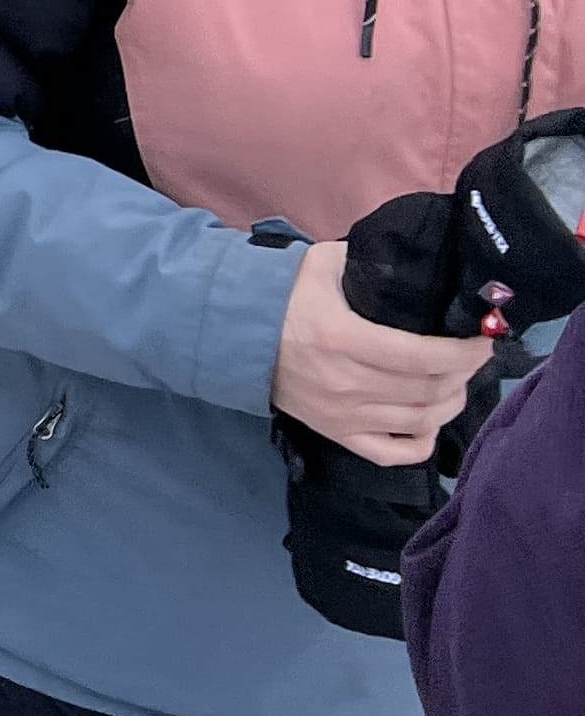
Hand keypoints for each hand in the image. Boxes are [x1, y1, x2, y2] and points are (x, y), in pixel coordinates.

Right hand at [274, 242, 495, 464]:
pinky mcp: (334, 433)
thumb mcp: (324, 264)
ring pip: (419, 421)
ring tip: (454, 382)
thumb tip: (419, 263)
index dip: (465, 352)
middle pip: (429, 390)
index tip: (483, 339)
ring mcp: (340, 414)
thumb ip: (371, 262)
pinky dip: (421, 442)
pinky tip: (428, 421)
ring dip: (449, 402)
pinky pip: (392, 453)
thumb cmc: (283, 294)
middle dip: (463, 373)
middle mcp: (345, 382)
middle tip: (470, 356)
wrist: (233, 332)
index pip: (424, 357)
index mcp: (342, 338)